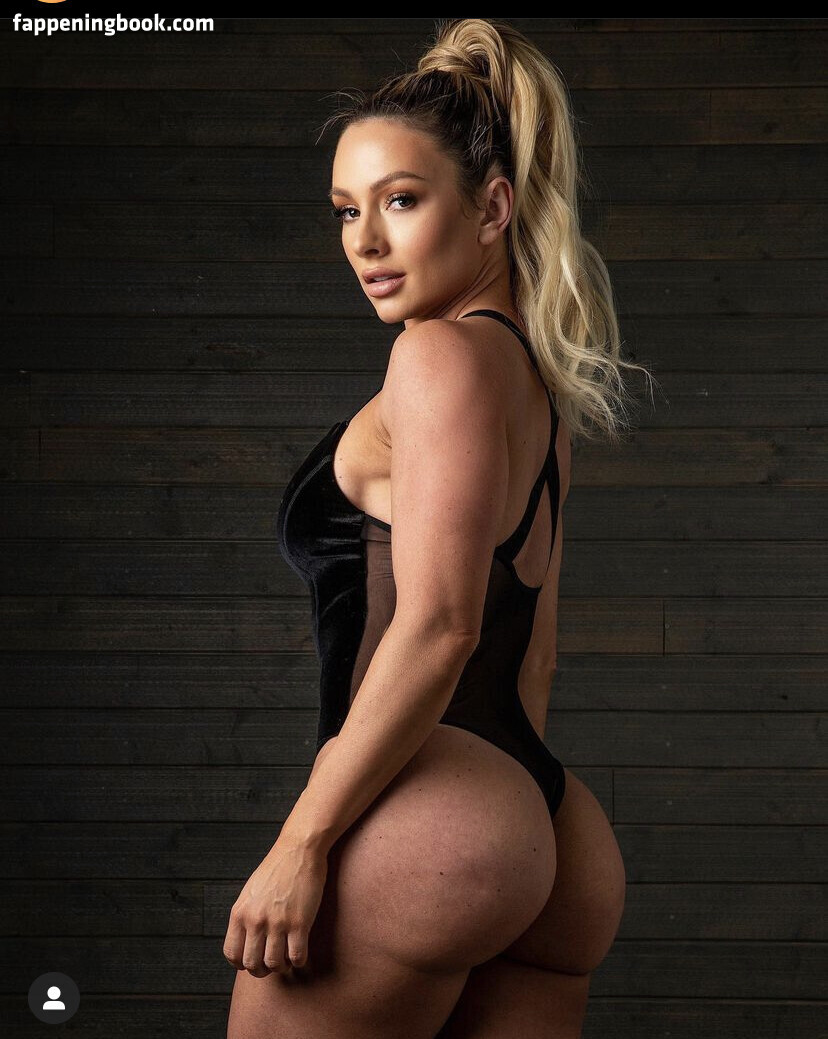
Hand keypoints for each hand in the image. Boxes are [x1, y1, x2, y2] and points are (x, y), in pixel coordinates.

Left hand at [223, 839, 327, 976]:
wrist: (299, 850)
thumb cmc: (276, 869)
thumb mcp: (250, 892)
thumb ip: (245, 915)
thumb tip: (245, 941)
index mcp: (239, 912)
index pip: (231, 954)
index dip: (241, 964)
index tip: (252, 960)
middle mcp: (255, 920)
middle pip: (251, 964)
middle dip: (261, 970)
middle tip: (271, 964)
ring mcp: (278, 922)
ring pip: (274, 964)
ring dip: (281, 967)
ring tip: (286, 959)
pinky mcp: (300, 923)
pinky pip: (296, 957)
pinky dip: (298, 961)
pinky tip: (300, 953)